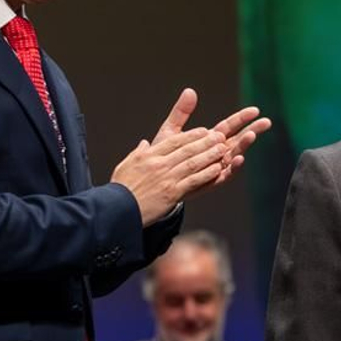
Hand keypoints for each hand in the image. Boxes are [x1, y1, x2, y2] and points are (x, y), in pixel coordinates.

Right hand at [111, 122, 226, 225]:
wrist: (118, 210)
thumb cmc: (120, 189)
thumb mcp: (125, 165)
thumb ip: (138, 153)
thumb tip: (144, 143)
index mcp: (148, 156)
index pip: (174, 141)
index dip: (191, 135)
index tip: (204, 131)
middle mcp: (159, 165)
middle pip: (187, 150)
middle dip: (206, 142)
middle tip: (219, 136)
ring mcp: (167, 179)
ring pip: (193, 163)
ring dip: (210, 155)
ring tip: (223, 149)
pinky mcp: (172, 193)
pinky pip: (193, 181)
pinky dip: (206, 174)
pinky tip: (217, 169)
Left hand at [151, 89, 271, 183]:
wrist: (154, 180)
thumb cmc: (165, 156)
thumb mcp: (171, 131)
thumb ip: (181, 112)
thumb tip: (190, 91)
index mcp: (209, 139)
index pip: (229, 126)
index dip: (241, 118)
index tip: (254, 110)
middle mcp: (216, 153)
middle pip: (237, 140)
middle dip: (252, 130)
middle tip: (266, 122)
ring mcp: (215, 167)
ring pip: (233, 155)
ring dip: (243, 146)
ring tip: (251, 136)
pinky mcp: (210, 181)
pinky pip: (224, 175)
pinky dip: (233, 168)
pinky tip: (239, 159)